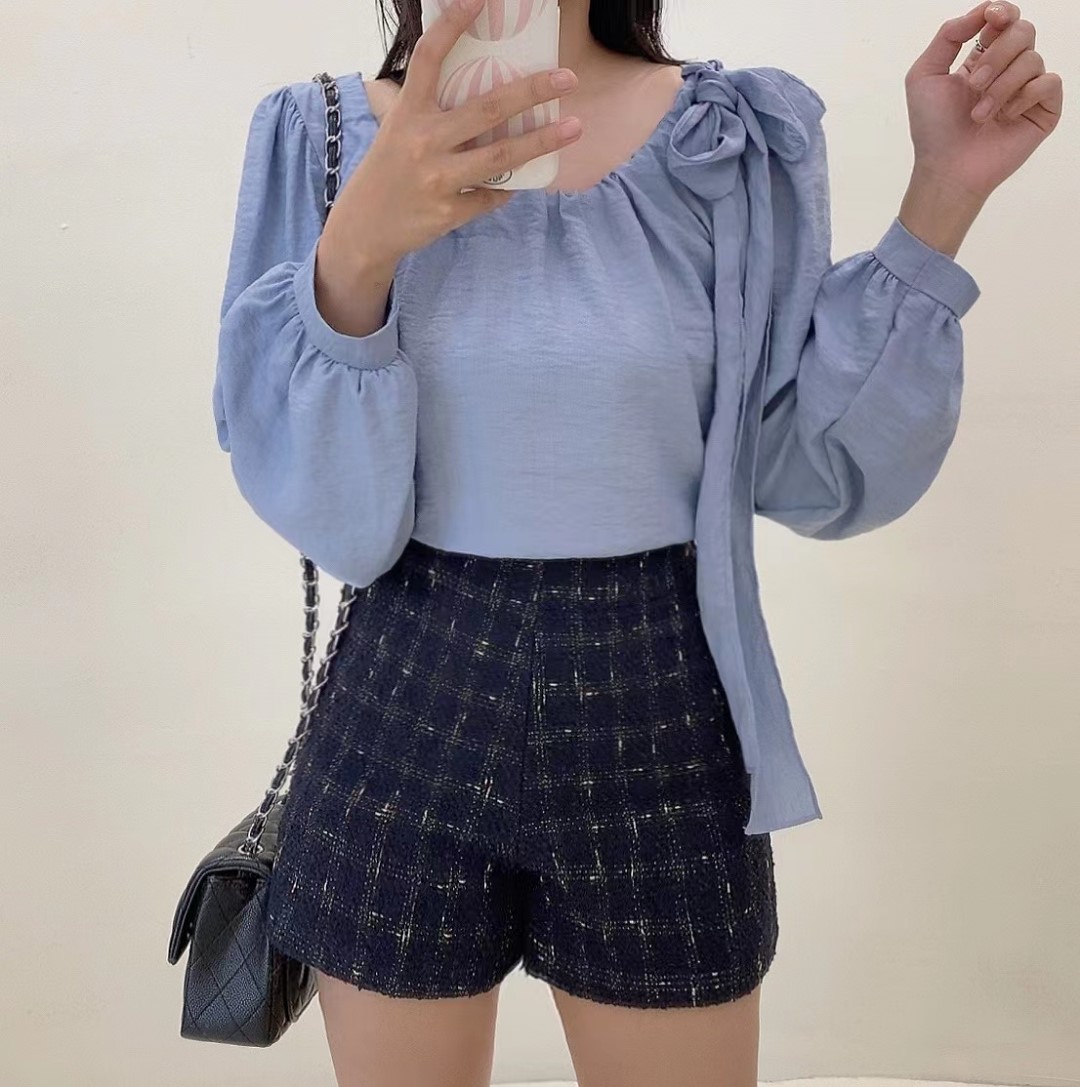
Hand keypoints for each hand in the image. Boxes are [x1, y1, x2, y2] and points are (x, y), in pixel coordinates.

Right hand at [324, 0, 581, 269]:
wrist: (364, 229)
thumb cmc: (386, 172)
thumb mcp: (396, 130)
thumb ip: (427, 107)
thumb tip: (468, 79)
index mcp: (407, 113)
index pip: (429, 59)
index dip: (452, 25)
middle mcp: (423, 141)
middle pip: (487, 109)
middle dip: (532, 91)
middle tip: (568, 79)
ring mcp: (437, 179)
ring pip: (501, 156)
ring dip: (542, 142)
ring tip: (574, 127)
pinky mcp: (448, 212)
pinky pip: (491, 196)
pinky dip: (508, 189)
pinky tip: (519, 182)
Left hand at [904, 1, 1062, 201]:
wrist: (946, 168)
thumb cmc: (932, 128)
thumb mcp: (924, 75)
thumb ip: (948, 36)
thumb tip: (982, 11)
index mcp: (983, 57)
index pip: (1004, 19)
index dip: (1002, 12)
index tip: (991, 18)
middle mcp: (1008, 69)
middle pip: (1023, 31)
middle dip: (997, 54)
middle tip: (973, 84)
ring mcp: (1028, 89)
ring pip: (1032, 58)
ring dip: (1001, 85)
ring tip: (979, 114)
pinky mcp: (1044, 109)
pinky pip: (1048, 82)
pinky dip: (1023, 97)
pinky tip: (1005, 118)